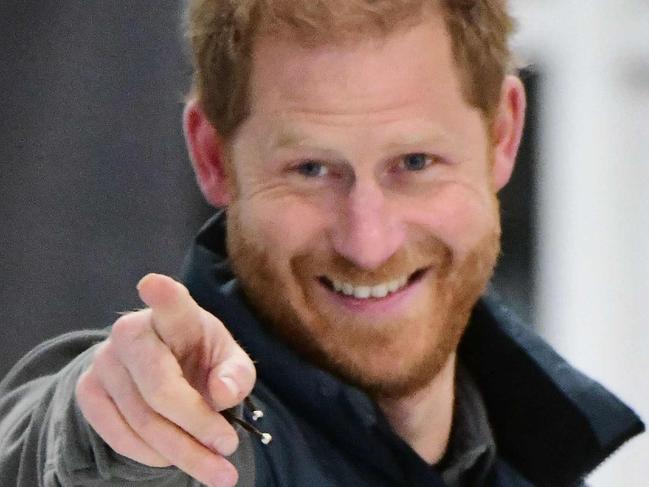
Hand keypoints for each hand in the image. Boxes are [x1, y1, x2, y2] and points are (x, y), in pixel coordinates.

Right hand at [76, 273, 255, 486]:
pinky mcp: (88, 390)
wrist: (163, 367)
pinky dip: (154, 455)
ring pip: (143, 421)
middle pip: (161, 390)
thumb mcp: (230, 360)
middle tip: (229, 450)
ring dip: (183, 453)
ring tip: (216, 469)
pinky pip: (120, 436)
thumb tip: (223, 394)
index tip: (153, 284)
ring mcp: (104, 361)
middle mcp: (132, 331)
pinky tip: (176, 457)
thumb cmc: (202, 358)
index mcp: (176, 314)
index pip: (169, 301)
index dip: (161, 294)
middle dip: (198, 427)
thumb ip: (237, 374)